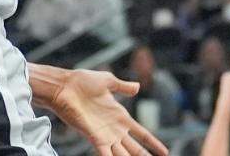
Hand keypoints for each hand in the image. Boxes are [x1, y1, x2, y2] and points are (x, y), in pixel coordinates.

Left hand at [45, 68, 168, 155]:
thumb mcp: (108, 81)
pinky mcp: (94, 137)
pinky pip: (105, 154)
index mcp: (121, 117)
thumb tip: (137, 87)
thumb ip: (123, 86)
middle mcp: (115, 129)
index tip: (164, 153)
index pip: (142, 134)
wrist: (65, 85)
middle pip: (134, 149)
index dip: (153, 143)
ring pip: (123, 155)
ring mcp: (105, 135)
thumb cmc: (83, 81)